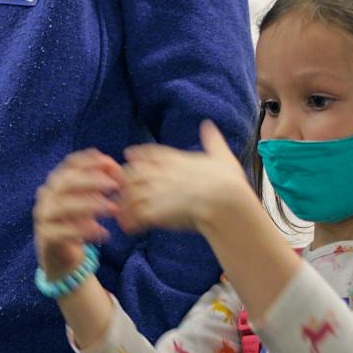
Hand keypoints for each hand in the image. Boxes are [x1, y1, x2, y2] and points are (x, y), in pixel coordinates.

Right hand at [33, 150, 124, 277]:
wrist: (61, 258)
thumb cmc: (77, 225)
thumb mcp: (89, 202)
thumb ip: (98, 184)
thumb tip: (113, 166)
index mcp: (56, 184)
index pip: (69, 165)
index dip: (89, 161)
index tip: (110, 162)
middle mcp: (46, 197)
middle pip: (66, 182)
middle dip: (92, 180)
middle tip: (115, 186)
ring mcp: (44, 216)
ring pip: (64, 205)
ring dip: (91, 204)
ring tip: (113, 209)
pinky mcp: (46, 237)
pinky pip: (64, 231)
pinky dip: (85, 231)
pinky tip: (103, 233)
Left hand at [119, 121, 251, 234]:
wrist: (228, 203)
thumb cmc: (230, 183)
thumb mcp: (222, 156)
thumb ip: (212, 141)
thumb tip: (208, 124)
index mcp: (177, 159)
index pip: (150, 153)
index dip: (138, 154)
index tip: (129, 155)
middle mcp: (163, 173)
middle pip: (133, 172)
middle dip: (126, 180)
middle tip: (122, 189)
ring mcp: (158, 191)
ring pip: (130, 194)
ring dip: (125, 203)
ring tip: (123, 213)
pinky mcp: (157, 210)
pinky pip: (136, 215)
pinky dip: (131, 222)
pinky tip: (131, 228)